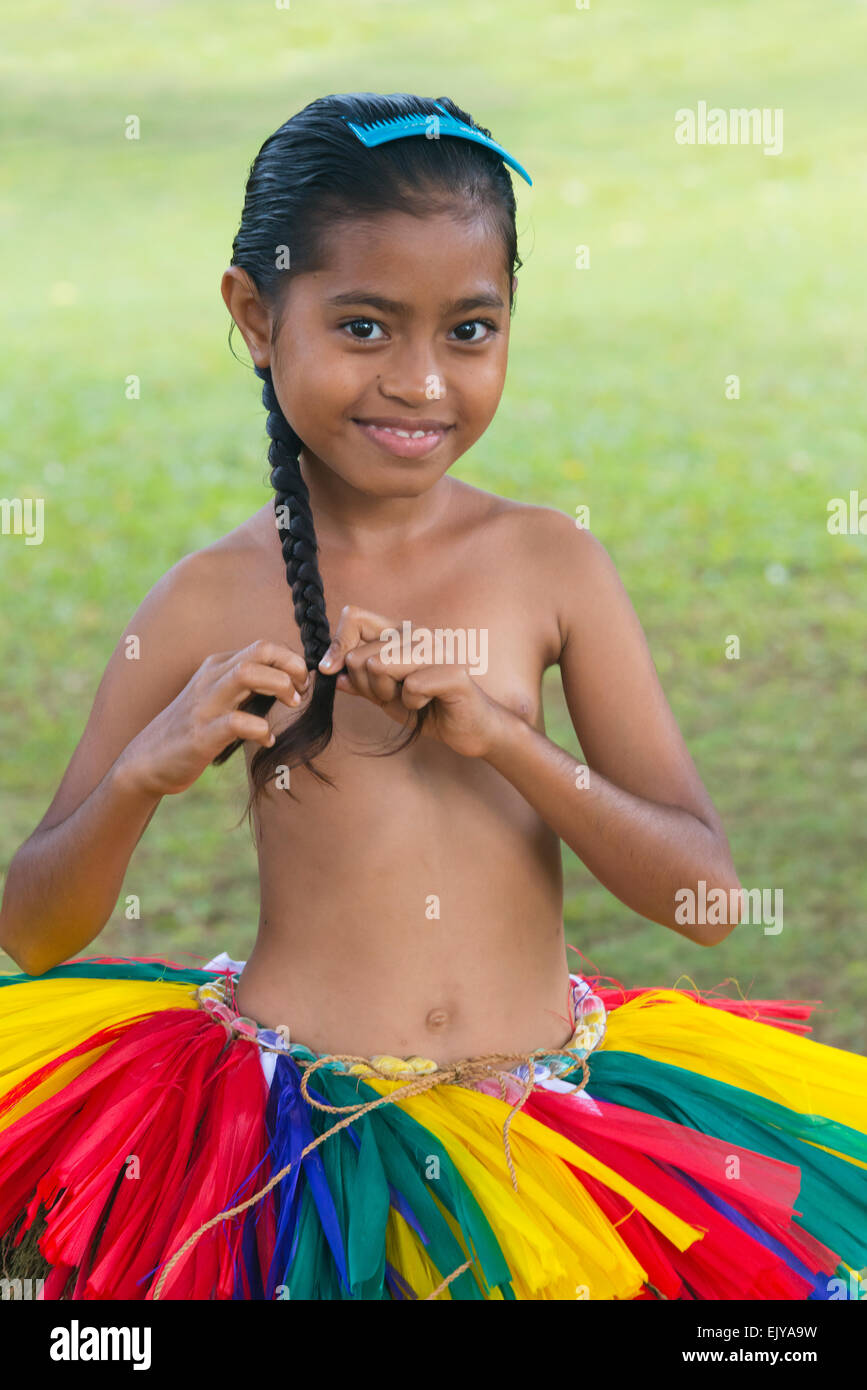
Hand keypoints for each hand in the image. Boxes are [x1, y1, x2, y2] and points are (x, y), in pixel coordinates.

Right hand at [118, 640, 309, 796]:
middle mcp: (210, 679)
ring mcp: (205, 705)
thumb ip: (246, 688)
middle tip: (302, 691)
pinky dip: (261, 730)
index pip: (262, 647)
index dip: (290, 660)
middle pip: (259, 652)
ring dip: (278, 686)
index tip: (303, 682)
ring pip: (246, 675)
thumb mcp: (218, 698)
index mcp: (216, 668)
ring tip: (291, 704)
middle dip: (290, 666)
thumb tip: (287, 682)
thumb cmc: (190, 729)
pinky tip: (267, 740)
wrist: (146, 760)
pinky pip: (237, 722)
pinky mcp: (202, 734)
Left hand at [318, 605, 507, 758]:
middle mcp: (419, 635)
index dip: (337, 645)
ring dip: (386, 694)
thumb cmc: (429, 710)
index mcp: (400, 634)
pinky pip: (412, 687)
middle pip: (361, 653)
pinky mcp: (454, 672)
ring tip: (407, 702)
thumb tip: (328, 669)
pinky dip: (412, 705)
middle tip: (389, 698)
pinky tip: (427, 706)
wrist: (470, 730)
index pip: (355, 617)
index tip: (332, 671)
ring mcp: (438, 650)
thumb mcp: (386, 696)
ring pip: (381, 665)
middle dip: (365, 686)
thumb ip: (360, 681)